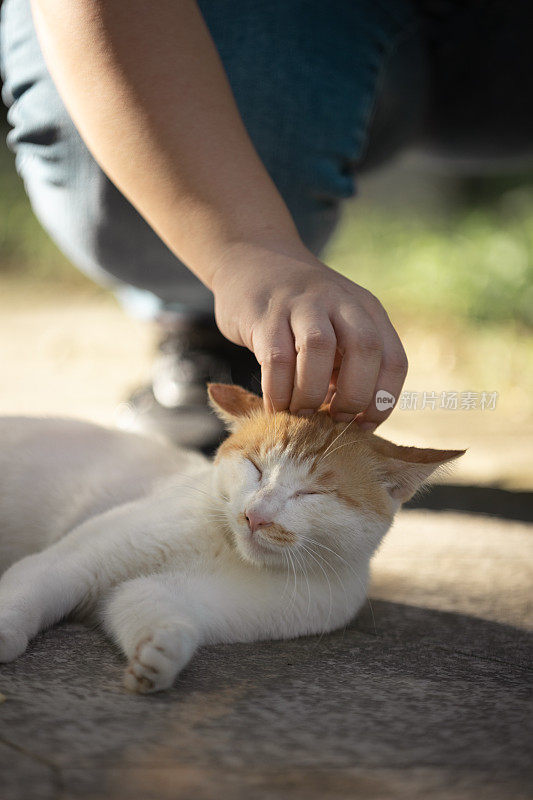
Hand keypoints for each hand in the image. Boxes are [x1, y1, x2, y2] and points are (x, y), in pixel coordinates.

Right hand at [211, 240, 407, 428]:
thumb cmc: (299, 312)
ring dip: (313, 393)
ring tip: (302, 413)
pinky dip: (278, 392)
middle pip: (365, 348)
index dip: (383, 401)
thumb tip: (354, 421)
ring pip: (319, 349)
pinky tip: (276, 406)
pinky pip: (276, 359)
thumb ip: (349, 364)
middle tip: (334, 420)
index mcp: (367, 310)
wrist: (252, 261)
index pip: (394, 360)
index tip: (363, 425)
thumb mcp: (336, 326)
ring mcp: (302, 303)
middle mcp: (340, 301)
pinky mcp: (265, 314)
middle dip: (354, 395)